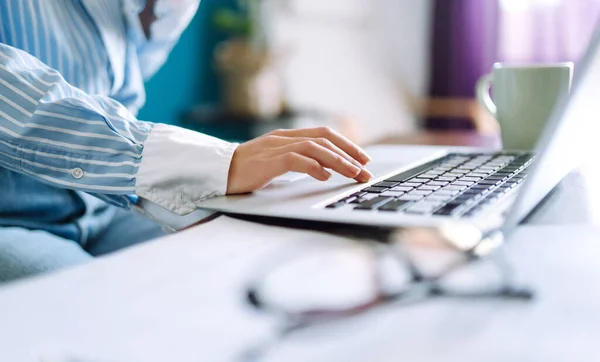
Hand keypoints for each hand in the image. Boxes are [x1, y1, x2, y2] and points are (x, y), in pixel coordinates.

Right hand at [226, 127, 372, 193]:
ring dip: (338, 161)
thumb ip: (297, 160)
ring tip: (353, 174)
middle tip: (366, 170)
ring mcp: (275, 147)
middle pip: (324, 139)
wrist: (217, 171)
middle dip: (349, 154)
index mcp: (288, 136)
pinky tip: (325, 177)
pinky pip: (296, 160)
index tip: (364, 159)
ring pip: (315, 148)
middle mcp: (284, 138)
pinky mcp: (267, 161)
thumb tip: (324, 170)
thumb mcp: (276, 163)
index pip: (324, 134)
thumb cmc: (246, 170)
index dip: (347, 144)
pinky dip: (314, 167)